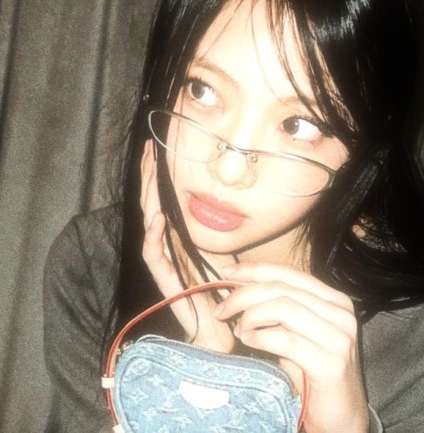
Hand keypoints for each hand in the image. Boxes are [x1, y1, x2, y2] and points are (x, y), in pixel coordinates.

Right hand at [140, 140, 234, 350]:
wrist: (220, 325)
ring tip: (150, 174)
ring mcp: (165, 260)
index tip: (159, 149)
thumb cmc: (222, 288)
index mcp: (180, 235)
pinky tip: (158, 218)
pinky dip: (155, 236)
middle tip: (149, 150)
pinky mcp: (165, 278)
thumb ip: (214, 228)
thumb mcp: (222, 248)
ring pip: (149, 224)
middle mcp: (169, 243)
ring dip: (149, 199)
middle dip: (151, 177)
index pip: (165, 198)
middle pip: (154, 204)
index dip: (160, 175)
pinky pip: (154, 255)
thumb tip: (222, 201)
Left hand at [214, 263, 370, 432]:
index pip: (290, 273)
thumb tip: (239, 287)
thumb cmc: (313, 374)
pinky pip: (287, 340)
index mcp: (335, 300)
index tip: (227, 272)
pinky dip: (261, 337)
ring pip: (283, 308)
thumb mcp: (297, 333)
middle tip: (222, 309)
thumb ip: (279, 310)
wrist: (343, 418)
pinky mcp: (332, 363)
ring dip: (252, 315)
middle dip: (245, 294)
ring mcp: (339, 337)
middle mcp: (341, 312)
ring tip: (238, 329)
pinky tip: (248, 340)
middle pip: (283, 288)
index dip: (255, 270)